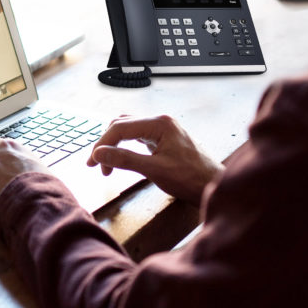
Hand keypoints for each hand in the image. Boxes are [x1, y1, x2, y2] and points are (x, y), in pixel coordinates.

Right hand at [87, 115, 221, 203]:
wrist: (214, 186)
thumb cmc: (191, 178)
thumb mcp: (155, 170)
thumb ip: (125, 160)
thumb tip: (99, 154)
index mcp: (159, 123)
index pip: (120, 127)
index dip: (102, 144)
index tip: (92, 162)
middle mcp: (160, 121)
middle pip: (122, 125)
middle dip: (106, 144)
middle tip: (96, 164)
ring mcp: (162, 129)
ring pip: (128, 129)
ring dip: (114, 144)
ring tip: (106, 164)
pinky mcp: (163, 138)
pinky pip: (137, 136)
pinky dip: (125, 146)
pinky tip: (121, 158)